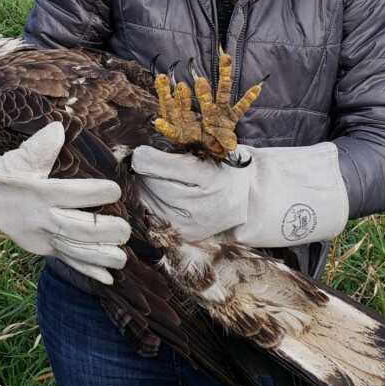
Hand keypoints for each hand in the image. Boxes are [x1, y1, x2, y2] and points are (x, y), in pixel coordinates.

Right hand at [0, 121, 130, 283]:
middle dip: (102, 232)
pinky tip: (107, 278)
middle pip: (74, 228)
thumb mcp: (16, 156)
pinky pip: (66, 259)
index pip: (69, 194)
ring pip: (72, 249)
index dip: (93, 193)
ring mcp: (39, 236)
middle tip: (126, 230)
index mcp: (36, 192)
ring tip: (122, 260)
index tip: (115, 190)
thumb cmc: (3, 168)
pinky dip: (86, 270)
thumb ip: (39, 147)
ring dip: (98, 256)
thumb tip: (58, 130)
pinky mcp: (40, 247)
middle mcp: (38, 218)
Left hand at [132, 142, 349, 247]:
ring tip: (156, 178)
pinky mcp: (185, 235)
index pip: (161, 167)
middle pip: (151, 184)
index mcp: (209, 176)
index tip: (138, 152)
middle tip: (146, 163)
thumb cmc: (223, 168)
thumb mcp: (208, 150)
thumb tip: (137, 155)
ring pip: (148, 201)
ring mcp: (192, 224)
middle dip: (144, 172)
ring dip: (145, 187)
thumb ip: (177, 150)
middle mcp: (201, 205)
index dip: (144, 158)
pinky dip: (150, 203)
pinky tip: (158, 196)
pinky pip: (153, 216)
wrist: (246, 199)